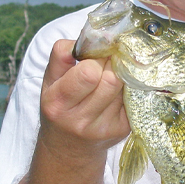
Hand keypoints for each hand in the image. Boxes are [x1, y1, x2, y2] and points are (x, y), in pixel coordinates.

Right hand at [38, 38, 129, 159]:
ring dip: (121, 76)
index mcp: (58, 102)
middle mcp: (80, 120)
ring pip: (125, 87)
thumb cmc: (60, 105)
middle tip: (107, 63)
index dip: (96, 58)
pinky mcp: (123, 130)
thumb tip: (91, 35)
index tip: (95, 55)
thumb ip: (62, 54)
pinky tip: (118, 92)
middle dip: (111, 65)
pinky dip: (128, 89)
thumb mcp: (50, 80)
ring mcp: (105, 128)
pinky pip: (134, 98)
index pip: (89, 73)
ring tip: (111, 76)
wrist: (68, 148)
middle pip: (112, 80)